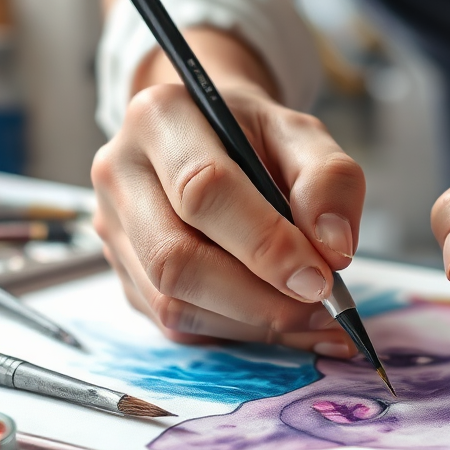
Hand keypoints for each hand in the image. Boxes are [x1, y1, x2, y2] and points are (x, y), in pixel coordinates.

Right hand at [92, 31, 364, 354]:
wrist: (212, 137)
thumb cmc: (254, 136)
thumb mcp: (302, 134)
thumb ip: (328, 178)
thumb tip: (334, 248)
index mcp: (160, 118)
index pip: (202, 191)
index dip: (265, 244)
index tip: (321, 278)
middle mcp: (120, 173)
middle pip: (175, 260)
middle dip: (258, 298)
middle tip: (321, 308)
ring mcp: (114, 230)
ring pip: (172, 303)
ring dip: (252, 322)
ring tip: (314, 320)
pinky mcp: (124, 275)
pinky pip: (177, 324)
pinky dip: (238, 332)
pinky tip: (285, 324)